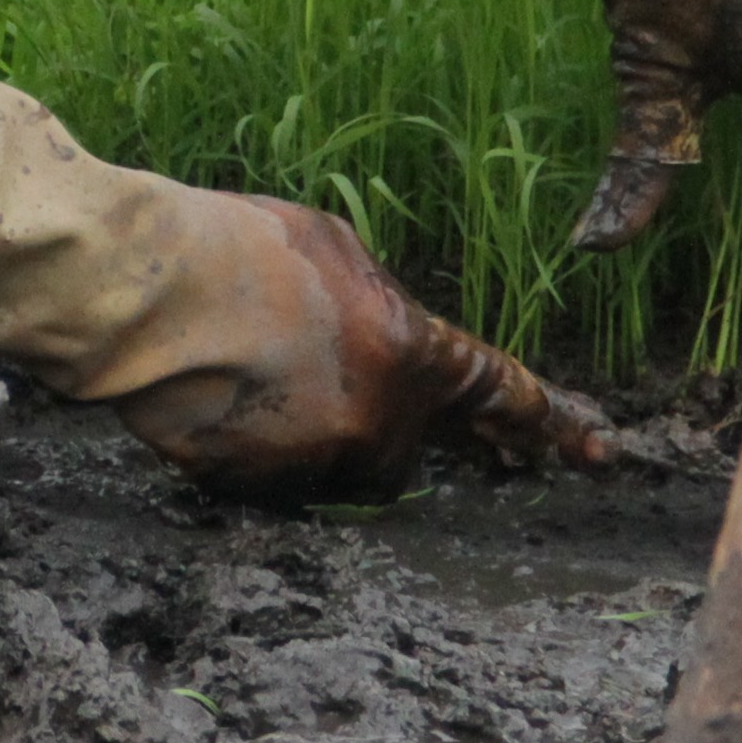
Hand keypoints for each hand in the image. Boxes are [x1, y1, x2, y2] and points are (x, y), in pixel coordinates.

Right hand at [107, 191, 607, 501]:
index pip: (498, 395)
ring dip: (300, 430)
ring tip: (241, 362)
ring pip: (328, 465)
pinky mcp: (255, 493)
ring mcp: (313, 466)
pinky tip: (213, 392)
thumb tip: (390, 345)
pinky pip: (269, 477)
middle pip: (398, 452)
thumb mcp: (336, 249)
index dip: (550, 423)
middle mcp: (375, 424)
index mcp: (408, 354)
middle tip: (317, 380)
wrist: (144, 292)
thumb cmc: (239, 252)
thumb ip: (382, 308)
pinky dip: (251, 445)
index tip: (597, 450)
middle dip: (368, 419)